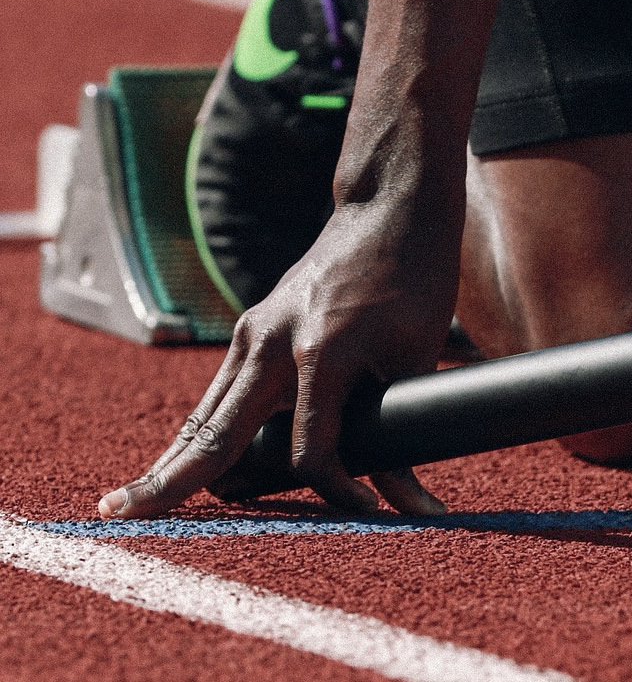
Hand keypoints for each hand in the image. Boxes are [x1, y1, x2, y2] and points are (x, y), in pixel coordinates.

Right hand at [98, 192, 458, 518]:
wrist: (389, 210)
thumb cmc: (413, 281)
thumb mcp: (416, 357)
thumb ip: (399, 429)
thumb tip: (406, 502)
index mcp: (320, 351)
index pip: (309, 453)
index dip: (340, 493)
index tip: (372, 513)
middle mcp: (272, 342)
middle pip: (213, 434)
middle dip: (171, 482)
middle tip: (119, 518)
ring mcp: (254, 332)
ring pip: (205, 414)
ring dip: (176, 459)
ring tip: (131, 503)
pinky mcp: (252, 327)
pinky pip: (220, 391)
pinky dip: (202, 430)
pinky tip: (182, 461)